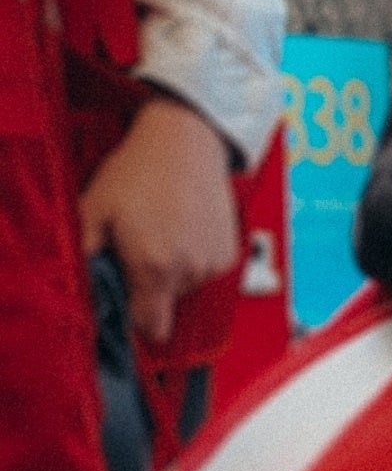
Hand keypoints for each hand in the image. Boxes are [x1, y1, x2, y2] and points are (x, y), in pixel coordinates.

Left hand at [80, 92, 237, 344]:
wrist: (185, 141)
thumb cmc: (141, 170)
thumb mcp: (94, 208)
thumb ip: (85, 253)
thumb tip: (82, 285)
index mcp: (154, 266)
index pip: (150, 328)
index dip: (134, 319)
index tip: (125, 302)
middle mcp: (190, 270)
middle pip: (166, 305)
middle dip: (148, 285)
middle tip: (136, 248)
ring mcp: (214, 262)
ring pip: (186, 287)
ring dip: (172, 270)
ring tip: (161, 232)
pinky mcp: (229, 253)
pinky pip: (205, 272)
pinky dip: (193, 258)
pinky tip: (182, 229)